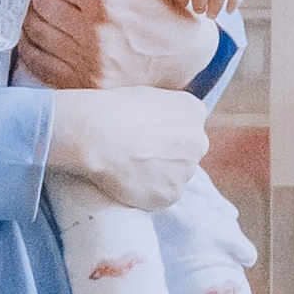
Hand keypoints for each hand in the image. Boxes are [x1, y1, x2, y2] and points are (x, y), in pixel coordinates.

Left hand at [18, 0, 217, 93]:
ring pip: (36, 34)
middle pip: (41, 7)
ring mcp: (88, 64)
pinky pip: (40, 65)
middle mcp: (94, 35)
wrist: (187, 56)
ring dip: (31, 19)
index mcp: (107, 2)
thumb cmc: (162, 9)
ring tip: (40, 12)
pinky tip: (37, 37)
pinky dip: (31, 49)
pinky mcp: (85, 86)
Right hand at [44, 86, 208, 210]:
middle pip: (186, 153)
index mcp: (193, 112)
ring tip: (128, 167)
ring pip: (174, 176)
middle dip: (167, 155)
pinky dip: (146, 192)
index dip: (167, 133)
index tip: (149, 136)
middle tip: (139, 154)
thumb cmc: (113, 110)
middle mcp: (198, 142)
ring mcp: (186, 171)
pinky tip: (127, 181)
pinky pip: (161, 196)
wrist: (96, 135)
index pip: (189, 125)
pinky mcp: (170, 195)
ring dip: (157, 175)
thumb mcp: (147, 96)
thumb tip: (160, 125)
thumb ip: (163, 112)